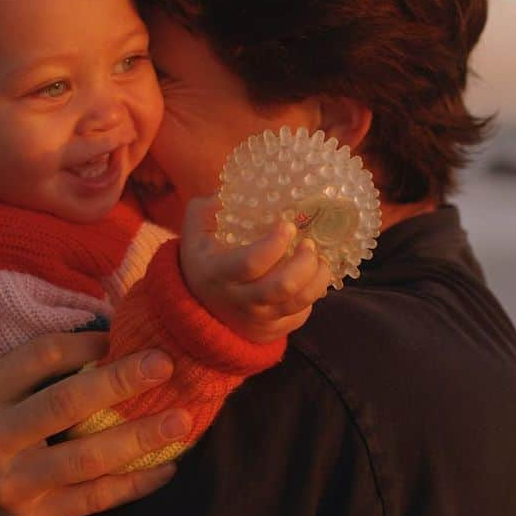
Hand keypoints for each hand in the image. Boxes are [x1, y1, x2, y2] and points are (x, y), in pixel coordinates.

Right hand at [0, 293, 188, 515]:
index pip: (40, 358)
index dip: (85, 344)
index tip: (118, 336)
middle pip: (68, 403)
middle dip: (121, 382)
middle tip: (165, 364)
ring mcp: (14, 483)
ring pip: (88, 457)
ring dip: (140, 437)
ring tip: (183, 420)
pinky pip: (93, 499)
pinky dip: (134, 485)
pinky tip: (166, 469)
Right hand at [178, 197, 333, 344]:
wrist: (196, 305)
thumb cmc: (202, 257)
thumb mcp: (196, 229)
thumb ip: (211, 206)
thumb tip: (240, 185)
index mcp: (217, 273)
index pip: (251, 263)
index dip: (274, 244)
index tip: (288, 226)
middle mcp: (237, 300)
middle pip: (281, 287)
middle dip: (305, 262)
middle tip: (310, 243)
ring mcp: (256, 319)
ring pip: (298, 303)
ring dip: (318, 278)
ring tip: (319, 259)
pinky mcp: (271, 330)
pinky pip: (300, 315)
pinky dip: (312, 295)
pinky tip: (310, 277)